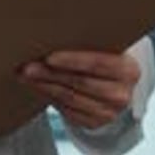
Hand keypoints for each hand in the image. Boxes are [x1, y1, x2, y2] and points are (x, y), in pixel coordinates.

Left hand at [19, 49, 140, 128]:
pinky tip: (38, 86)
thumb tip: (51, 31)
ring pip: (69, 98)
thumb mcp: (104, 45)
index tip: (49, 57)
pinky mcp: (95, 123)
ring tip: (26, 75)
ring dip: (44, 85)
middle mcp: (121, 94)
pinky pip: (67, 111)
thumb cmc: (104, 55)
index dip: (71, 60)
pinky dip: (50, 96)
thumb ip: (86, 38)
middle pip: (79, 82)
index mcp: (128, 69)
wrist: (115, 82)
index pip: (97, 64)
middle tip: (27, 66)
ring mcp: (109, 112)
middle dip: (50, 74)